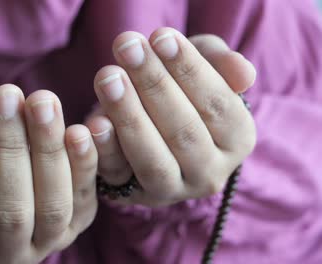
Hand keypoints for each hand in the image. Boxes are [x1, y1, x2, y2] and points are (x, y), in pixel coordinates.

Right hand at [0, 86, 97, 262]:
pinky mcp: (78, 223)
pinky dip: (85, 165)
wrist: (1, 183)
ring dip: (48, 150)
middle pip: (12, 211)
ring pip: (52, 205)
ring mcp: (48, 241)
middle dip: (10, 149)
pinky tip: (80, 130)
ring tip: (42, 102)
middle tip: (8, 97)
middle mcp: (10, 254)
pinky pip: (86, 199)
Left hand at [85, 29, 256, 206]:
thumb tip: (243, 74)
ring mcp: (171, 190)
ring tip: (108, 77)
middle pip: (183, 131)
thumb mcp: (205, 68)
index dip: (189, 70)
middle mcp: (210, 172)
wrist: (154, 121)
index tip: (161, 36)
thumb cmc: (183, 89)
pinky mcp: (134, 195)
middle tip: (127, 48)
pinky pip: (118, 175)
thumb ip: (222, 65)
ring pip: (152, 159)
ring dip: (129, 116)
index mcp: (238, 140)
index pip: (217, 105)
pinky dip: (105, 148)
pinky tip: (95, 120)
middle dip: (153, 85)